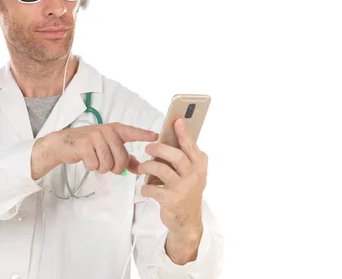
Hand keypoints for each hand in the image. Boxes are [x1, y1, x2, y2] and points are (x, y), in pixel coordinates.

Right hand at [32, 123, 158, 179]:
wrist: (64, 143)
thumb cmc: (89, 145)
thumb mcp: (108, 148)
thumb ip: (125, 158)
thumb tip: (139, 168)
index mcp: (115, 130)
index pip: (132, 132)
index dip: (144, 135)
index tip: (156, 136)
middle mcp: (107, 131)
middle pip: (121, 158)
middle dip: (115, 168)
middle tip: (107, 165)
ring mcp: (95, 136)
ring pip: (108, 164)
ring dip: (102, 168)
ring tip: (96, 160)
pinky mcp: (84, 144)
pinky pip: (95, 165)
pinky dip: (91, 167)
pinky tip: (87, 159)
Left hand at [139, 118, 207, 237]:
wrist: (187, 221)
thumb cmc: (186, 191)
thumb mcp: (192, 173)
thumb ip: (186, 156)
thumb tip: (173, 134)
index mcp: (200, 165)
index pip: (190, 146)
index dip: (183, 133)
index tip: (176, 121)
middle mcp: (194, 176)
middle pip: (176, 156)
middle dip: (159, 149)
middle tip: (148, 147)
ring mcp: (183, 188)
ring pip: (161, 170)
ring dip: (148, 167)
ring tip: (142, 168)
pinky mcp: (171, 200)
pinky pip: (152, 188)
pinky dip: (145, 187)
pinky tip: (146, 188)